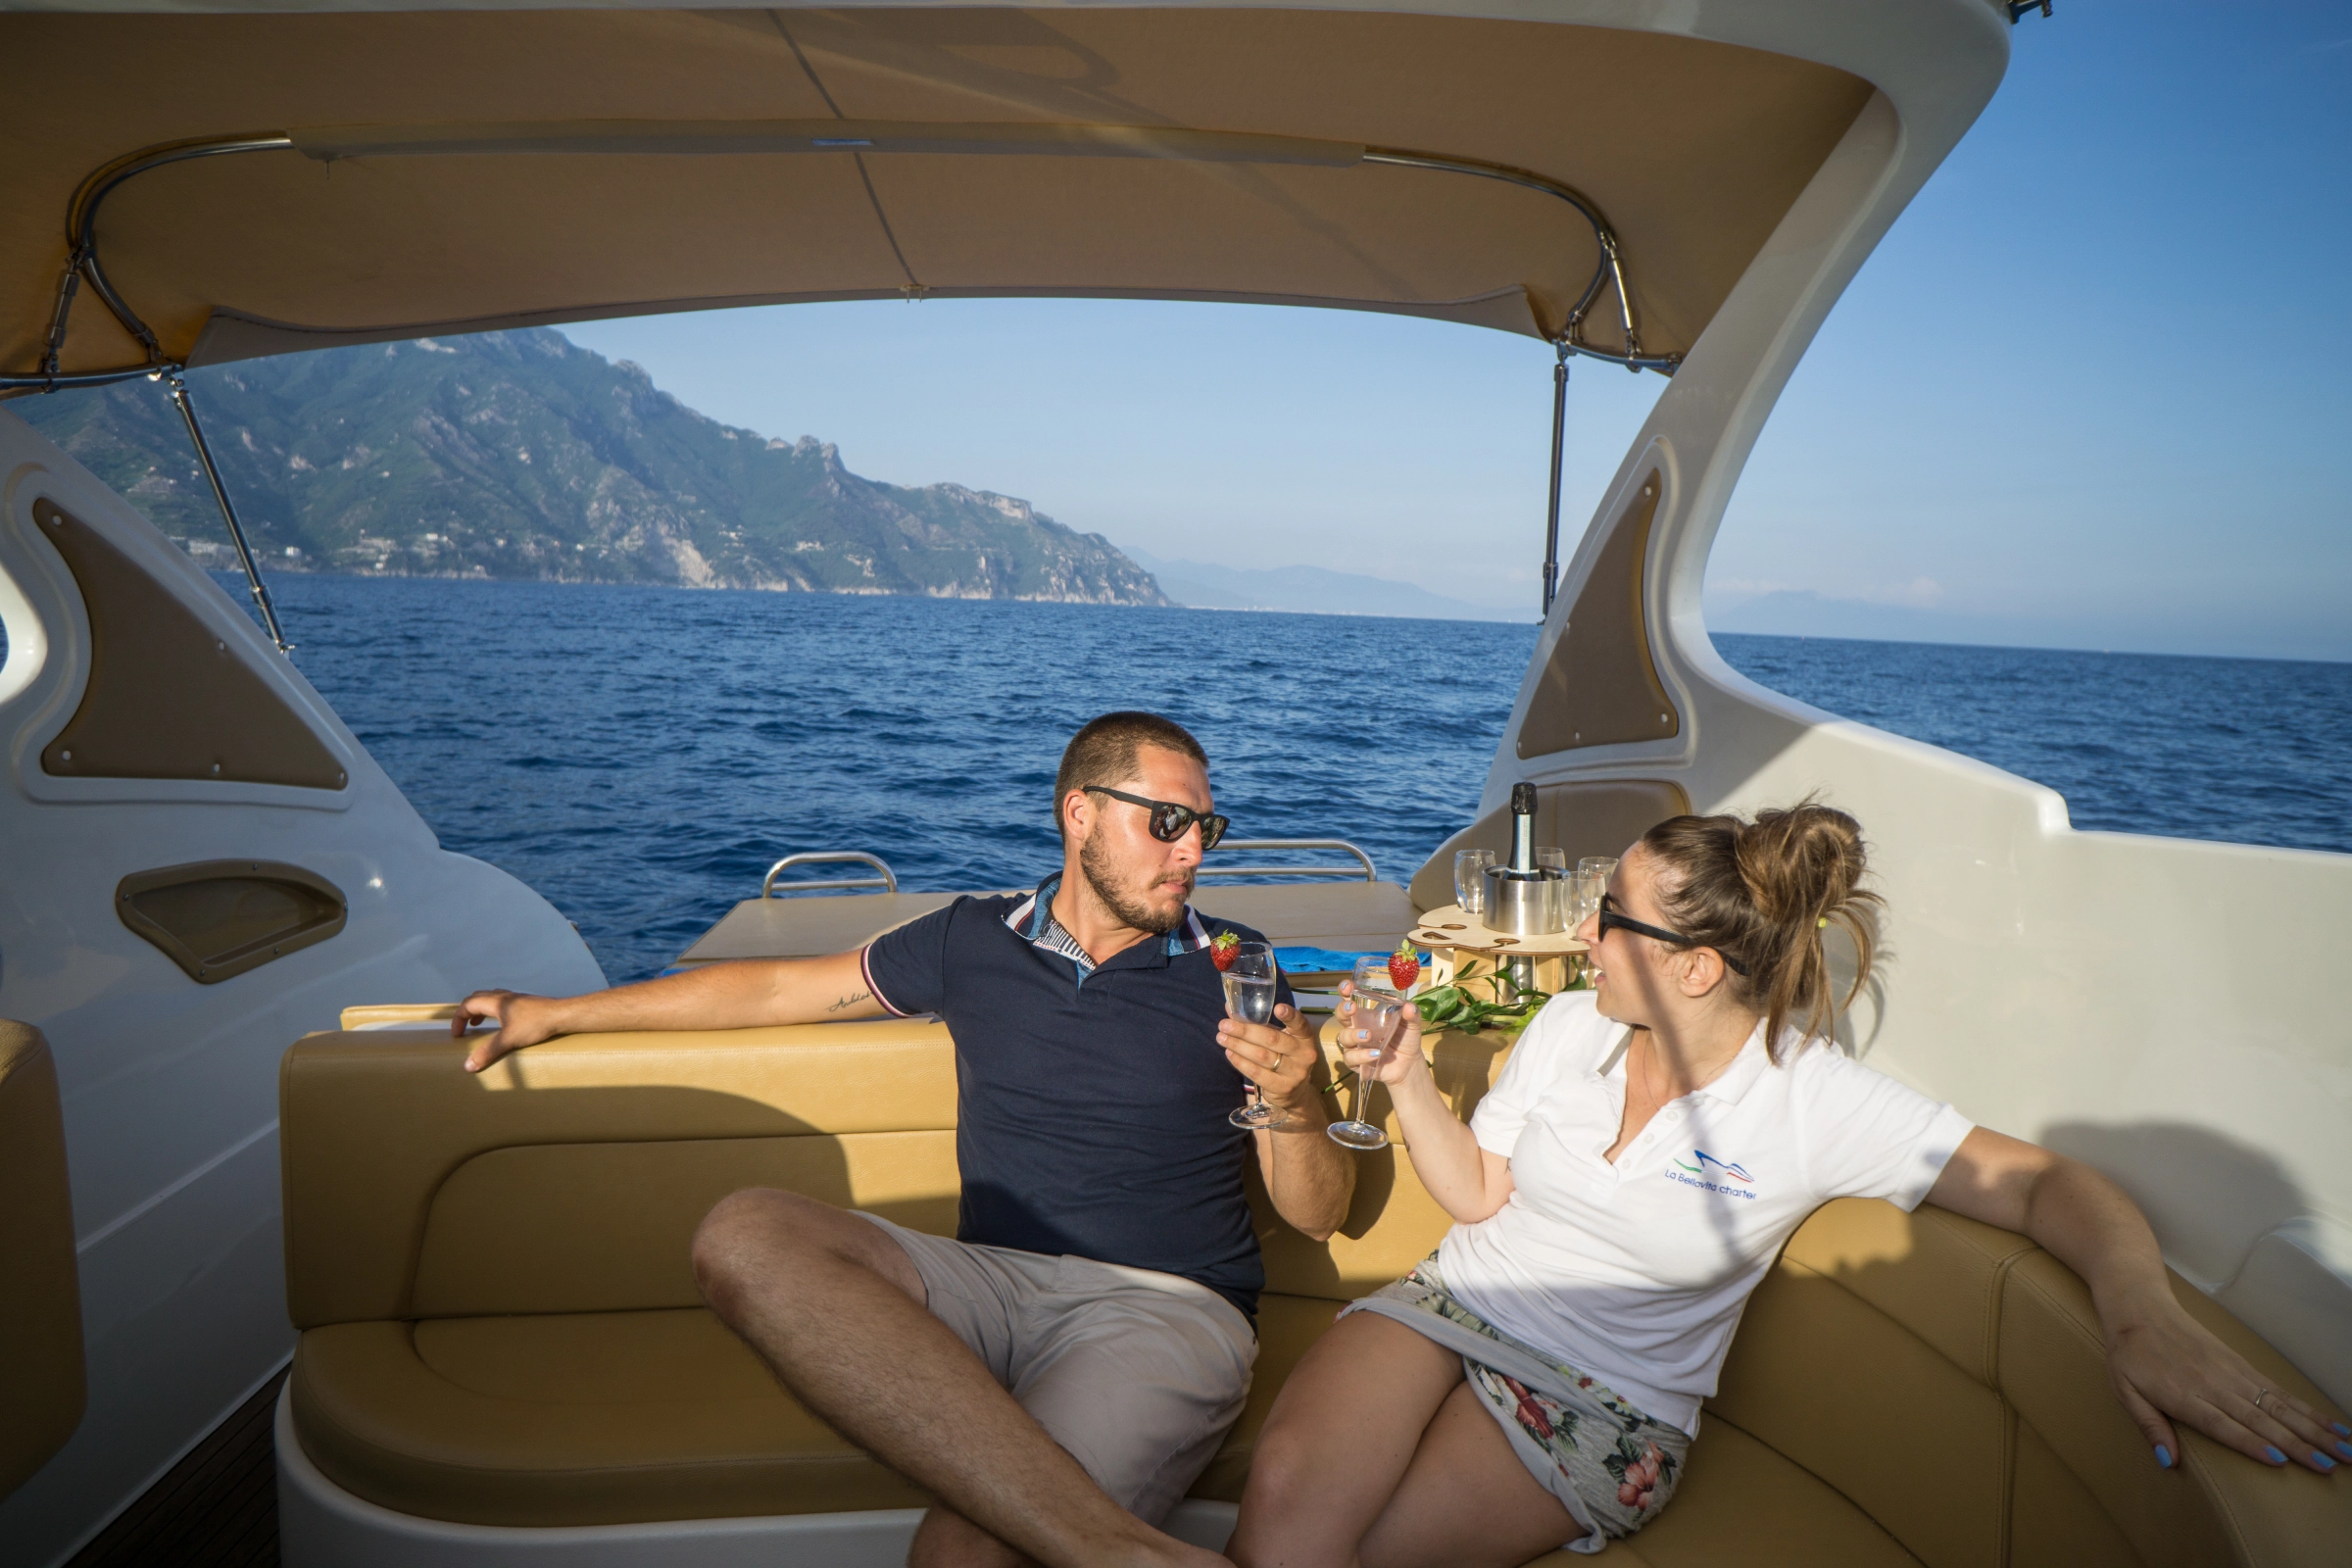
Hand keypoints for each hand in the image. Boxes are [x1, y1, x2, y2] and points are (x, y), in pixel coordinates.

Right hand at [454, 989, 557, 1072]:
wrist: (562, 1015)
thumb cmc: (536, 1024)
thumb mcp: (509, 1040)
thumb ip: (487, 1052)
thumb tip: (468, 1066)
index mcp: (496, 1002)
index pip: (468, 1004)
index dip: (458, 1019)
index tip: (456, 1035)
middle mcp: (504, 996)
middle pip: (477, 998)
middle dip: (466, 1012)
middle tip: (464, 1028)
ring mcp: (516, 998)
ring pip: (490, 999)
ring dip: (480, 1011)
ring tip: (478, 1025)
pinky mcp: (525, 1003)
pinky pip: (502, 1003)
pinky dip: (493, 1011)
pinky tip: (501, 1024)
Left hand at [1216, 1002, 1320, 1114]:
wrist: (1295, 1091)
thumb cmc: (1283, 1056)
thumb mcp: (1277, 1038)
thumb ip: (1258, 1023)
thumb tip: (1230, 1007)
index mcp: (1305, 1037)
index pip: (1300, 1024)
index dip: (1290, 1015)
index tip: (1277, 1007)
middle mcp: (1304, 1055)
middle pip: (1272, 1039)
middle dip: (1245, 1031)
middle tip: (1224, 1025)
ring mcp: (1295, 1073)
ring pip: (1262, 1056)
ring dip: (1238, 1046)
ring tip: (1221, 1037)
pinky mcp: (1283, 1088)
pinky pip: (1257, 1073)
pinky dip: (1240, 1062)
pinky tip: (1229, 1053)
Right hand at [1335, 981, 1423, 1086]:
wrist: (1409, 1064)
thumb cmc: (1405, 1039)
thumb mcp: (1411, 1024)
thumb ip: (1412, 1014)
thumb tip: (1409, 1007)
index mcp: (1366, 1013)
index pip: (1350, 998)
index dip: (1345, 990)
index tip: (1348, 986)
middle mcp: (1356, 1026)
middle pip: (1341, 1014)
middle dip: (1343, 1009)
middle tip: (1352, 1008)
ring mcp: (1355, 1044)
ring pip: (1343, 1037)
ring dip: (1353, 1034)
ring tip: (1368, 1035)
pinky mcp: (1356, 1061)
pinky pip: (1351, 1058)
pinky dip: (1362, 1055)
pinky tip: (1375, 1054)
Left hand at [2105, 1296, 2349, 1473]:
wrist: (2140, 1306)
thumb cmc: (2129, 1354)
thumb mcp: (2124, 1391)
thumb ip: (2149, 1425)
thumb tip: (2168, 1461)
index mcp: (2184, 1394)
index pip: (2223, 1424)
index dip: (2251, 1442)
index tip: (2281, 1460)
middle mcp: (2214, 1385)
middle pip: (2261, 1418)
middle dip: (2299, 1443)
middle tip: (2331, 1465)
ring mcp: (2232, 1373)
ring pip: (2280, 1405)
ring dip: (2314, 1429)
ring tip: (2345, 1449)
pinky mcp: (2242, 1364)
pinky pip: (2278, 1390)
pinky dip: (2306, 1408)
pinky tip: (2329, 1424)